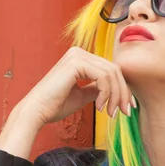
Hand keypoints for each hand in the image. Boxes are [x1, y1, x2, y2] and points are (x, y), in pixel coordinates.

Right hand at [19, 46, 134, 128]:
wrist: (37, 111)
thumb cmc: (55, 106)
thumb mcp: (82, 95)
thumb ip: (97, 89)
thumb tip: (114, 90)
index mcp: (80, 58)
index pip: (110, 69)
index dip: (123, 88)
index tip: (128, 107)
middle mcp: (79, 52)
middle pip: (114, 70)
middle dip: (123, 93)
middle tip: (125, 112)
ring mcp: (77, 55)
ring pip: (112, 74)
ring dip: (115, 96)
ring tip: (110, 113)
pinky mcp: (76, 63)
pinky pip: (103, 77)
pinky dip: (106, 94)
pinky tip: (99, 107)